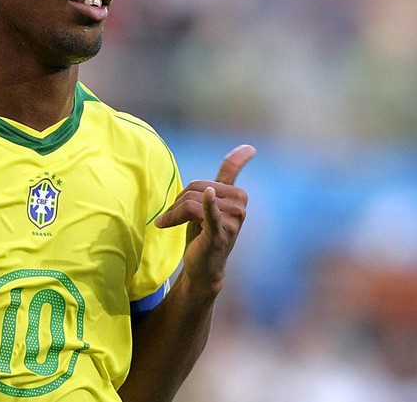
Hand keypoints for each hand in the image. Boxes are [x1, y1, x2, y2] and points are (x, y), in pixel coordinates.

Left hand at [155, 144, 255, 295]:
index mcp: (236, 195)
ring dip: (172, 213)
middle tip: (171, 216)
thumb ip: (211, 187)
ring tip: (166, 222)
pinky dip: (208, 204)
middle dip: (178, 200)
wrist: (202, 268)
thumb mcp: (206, 208)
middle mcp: (239, 205)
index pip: (232, 169)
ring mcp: (232, 220)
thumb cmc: (202, 235)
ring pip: (190, 202)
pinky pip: (209, 213)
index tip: (250, 148)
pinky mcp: (220, 233)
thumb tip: (230, 164)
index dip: (238, 158)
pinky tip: (209, 195)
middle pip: (196, 186)